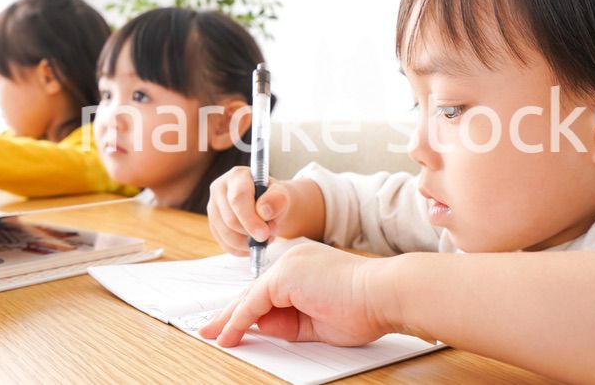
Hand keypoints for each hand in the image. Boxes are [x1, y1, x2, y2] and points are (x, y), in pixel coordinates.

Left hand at [199, 242, 394, 346]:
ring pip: (251, 296)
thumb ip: (289, 322)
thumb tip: (262, 326)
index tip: (233, 328)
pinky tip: (228, 334)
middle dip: (231, 314)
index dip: (248, 312)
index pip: (269, 291)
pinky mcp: (285, 275)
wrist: (383, 294)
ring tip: (212, 335)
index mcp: (304, 267)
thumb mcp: (316, 322)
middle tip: (211, 330)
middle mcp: (293, 260)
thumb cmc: (363, 309)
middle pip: (254, 291)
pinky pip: (254, 302)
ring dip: (229, 318)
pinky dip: (239, 320)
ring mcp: (288, 265)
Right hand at [206, 167, 324, 255]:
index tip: (264, 234)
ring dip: (248, 243)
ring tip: (264, 238)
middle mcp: (219, 189)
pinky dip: (241, 249)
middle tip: (270, 234)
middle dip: (252, 233)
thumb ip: (277, 200)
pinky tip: (253, 243)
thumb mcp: (281, 195)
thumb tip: (264, 211)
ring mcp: (212, 207)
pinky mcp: (213, 224)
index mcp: (237, 176)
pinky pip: (225, 244)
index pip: (238, 199)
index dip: (250, 220)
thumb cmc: (273, 197)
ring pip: (226, 234)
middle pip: (230, 219)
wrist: (267, 204)